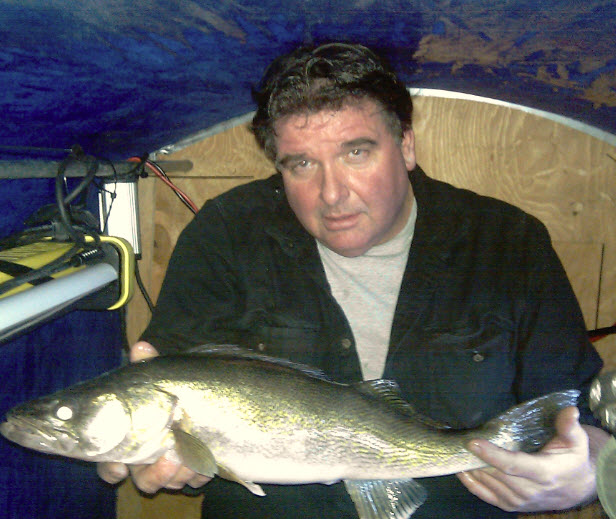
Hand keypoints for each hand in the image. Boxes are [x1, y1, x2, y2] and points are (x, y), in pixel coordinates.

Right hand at [97, 341, 211, 493]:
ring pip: (169, 482)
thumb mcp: (167, 376)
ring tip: (192, 455)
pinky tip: (208, 462)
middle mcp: (151, 453)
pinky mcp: (197, 468)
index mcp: (135, 434)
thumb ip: (151, 367)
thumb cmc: (182, 387)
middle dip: (155, 474)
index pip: (111, 460)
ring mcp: (175, 464)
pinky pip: (195, 481)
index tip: (120, 469)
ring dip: (180, 472)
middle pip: (142, 477)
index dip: (111, 468)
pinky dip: (200, 473)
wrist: (225, 396)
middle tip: (169, 459)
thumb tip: (141, 347)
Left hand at [457, 406, 608, 511]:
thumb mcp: (576, 441)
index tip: (473, 442)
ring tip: (458, 448)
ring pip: (487, 482)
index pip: (513, 465)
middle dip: (475, 457)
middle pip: (495, 473)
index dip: (491, 454)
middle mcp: (530, 490)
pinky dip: (470, 482)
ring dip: (471, 466)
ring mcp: (518, 500)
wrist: (575, 487)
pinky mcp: (509, 505)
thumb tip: (569, 410)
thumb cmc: (572, 458)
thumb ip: (569, 426)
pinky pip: (484, 494)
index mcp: (544, 473)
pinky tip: (460, 468)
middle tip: (458, 438)